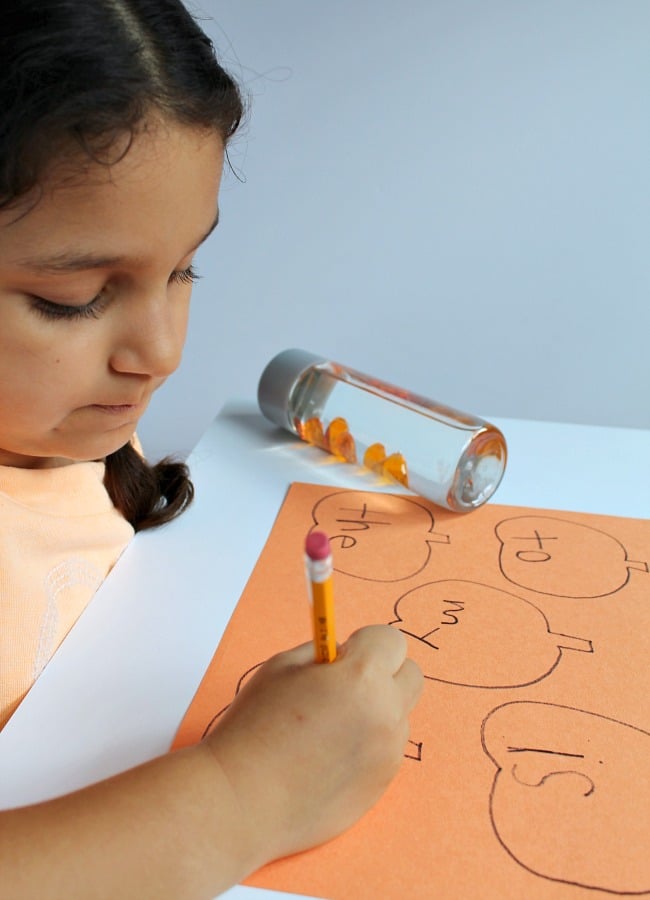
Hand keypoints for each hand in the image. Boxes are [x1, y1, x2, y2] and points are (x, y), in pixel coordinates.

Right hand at [203, 624, 422, 867]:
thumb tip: (344, 653)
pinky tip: (330, 755)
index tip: (342, 655)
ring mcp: (388, 753)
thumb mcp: (281, 667)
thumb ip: (322, 654)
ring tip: (330, 726)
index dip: (364, 642)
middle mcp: (385, 713)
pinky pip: (388, 748)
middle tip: (343, 685)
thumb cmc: (255, 729)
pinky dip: (369, 743)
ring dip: (377, 709)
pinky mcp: (382, 784)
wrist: (242, 800)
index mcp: (362, 677)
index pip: (391, 640)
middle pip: (410, 675)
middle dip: (382, 671)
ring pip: (400, 714)